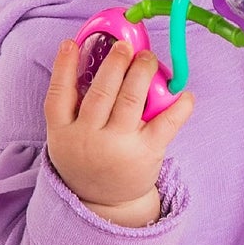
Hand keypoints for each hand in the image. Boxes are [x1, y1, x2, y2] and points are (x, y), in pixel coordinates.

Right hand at [44, 38, 193, 224]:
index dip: (64, 67)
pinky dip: (178, 106)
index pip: (59, 95)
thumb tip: (100, 60)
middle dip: (115, 65)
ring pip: (130, 101)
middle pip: (101, 94)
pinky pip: (166, 123)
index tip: (71, 43)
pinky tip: (184, 93)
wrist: (105, 201)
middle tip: (125, 46)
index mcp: (63, 132)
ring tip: (148, 58)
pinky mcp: (146, 152)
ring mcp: (118, 146)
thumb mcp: (68, 137)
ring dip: (141, 74)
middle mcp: (88, 138)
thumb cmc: (88, 157)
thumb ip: (77, 107)